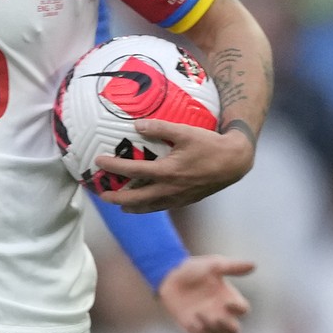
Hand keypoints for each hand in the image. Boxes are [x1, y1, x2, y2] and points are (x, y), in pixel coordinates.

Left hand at [98, 119, 254, 212]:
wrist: (234, 163)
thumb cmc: (210, 144)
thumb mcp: (185, 131)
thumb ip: (160, 127)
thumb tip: (137, 125)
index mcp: (167, 172)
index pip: (133, 172)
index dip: (113, 167)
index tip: (98, 161)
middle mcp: (170, 189)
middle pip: (136, 199)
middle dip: (116, 199)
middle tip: (101, 195)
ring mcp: (178, 198)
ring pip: (149, 207)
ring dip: (131, 207)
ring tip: (120, 206)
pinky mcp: (186, 201)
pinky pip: (162, 207)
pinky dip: (149, 207)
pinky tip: (146, 204)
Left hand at [157, 255, 254, 332]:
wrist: (170, 275)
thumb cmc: (194, 268)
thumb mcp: (214, 264)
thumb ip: (233, 267)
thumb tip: (254, 265)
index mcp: (228, 296)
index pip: (243, 310)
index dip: (239, 310)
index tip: (227, 302)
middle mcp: (220, 311)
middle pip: (234, 330)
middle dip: (228, 327)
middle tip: (216, 317)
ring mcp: (207, 320)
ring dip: (211, 328)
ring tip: (199, 313)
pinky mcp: (193, 326)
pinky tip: (191, 321)